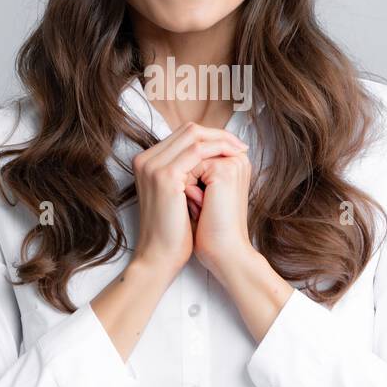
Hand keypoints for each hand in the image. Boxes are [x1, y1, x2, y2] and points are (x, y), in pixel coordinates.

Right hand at [132, 122, 247, 280]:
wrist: (160, 256)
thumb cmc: (172, 230)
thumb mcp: (178, 194)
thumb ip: (187, 172)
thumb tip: (212, 157)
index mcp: (147, 162)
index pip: (183, 135)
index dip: (210, 136)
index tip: (233, 145)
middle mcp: (146, 159)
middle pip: (188, 130)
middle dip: (219, 134)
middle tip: (240, 145)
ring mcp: (153, 166)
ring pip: (193, 136)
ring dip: (221, 140)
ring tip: (240, 150)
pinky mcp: (164, 176)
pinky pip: (196, 151)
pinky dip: (217, 150)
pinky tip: (232, 157)